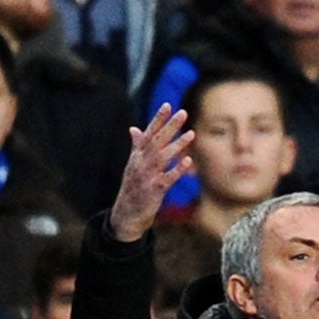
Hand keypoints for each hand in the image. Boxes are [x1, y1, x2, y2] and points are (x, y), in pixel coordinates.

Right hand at [110, 104, 194, 243]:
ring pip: (163, 156)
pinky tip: (188, 160)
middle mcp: (140, 162)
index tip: (168, 105)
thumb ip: (136, 146)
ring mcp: (147, 176)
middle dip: (169, 126)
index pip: (148, 132)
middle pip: (156, 140)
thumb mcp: (133, 165)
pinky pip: (168, 178)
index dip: (158, 119)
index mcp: (136, 155)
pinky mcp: (154, 190)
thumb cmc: (133, 188)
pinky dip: (178, 169)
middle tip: (183, 112)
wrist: (126, 214)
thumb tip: (134, 128)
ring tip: (191, 133)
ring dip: (177, 144)